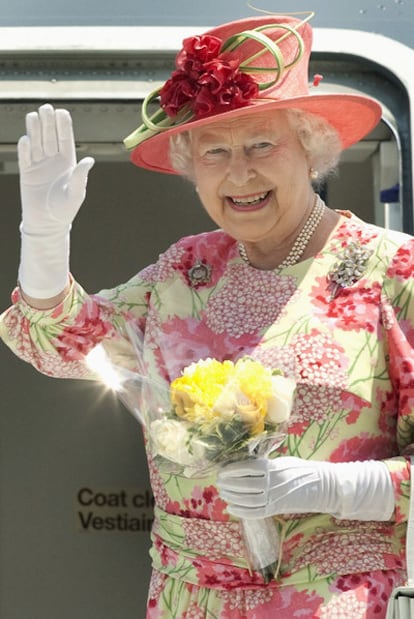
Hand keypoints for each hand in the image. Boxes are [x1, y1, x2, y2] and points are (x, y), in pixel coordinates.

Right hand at [18, 103, 93, 234]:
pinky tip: (26, 139)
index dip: (63, 126)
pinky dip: (25, 148)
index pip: (65, 139)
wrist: (47, 223)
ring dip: (35, 129)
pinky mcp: (26, 172)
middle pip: (50, 136)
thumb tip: (89, 161)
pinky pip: (24, 157)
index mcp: (68, 162)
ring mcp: (39, 164)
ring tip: (34, 116)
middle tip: (46, 108)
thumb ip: (80, 177)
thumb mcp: (76, 194)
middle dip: (48, 122)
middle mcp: (53, 160)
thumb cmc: (65, 210)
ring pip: (36, 142)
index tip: (62, 112)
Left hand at [217, 456, 393, 520]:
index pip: (247, 469)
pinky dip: (241, 511)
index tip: (222, 470)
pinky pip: (255, 512)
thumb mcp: (281, 461)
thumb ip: (264, 463)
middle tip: (219, 481)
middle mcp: (273, 484)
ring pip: (247, 500)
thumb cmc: (300, 469)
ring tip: (223, 492)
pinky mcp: (277, 509)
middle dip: (229, 484)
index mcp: (274, 468)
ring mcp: (275, 498)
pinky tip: (231, 507)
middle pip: (244, 485)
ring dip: (232, 497)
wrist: (321, 486)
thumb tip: (242, 463)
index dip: (232, 470)